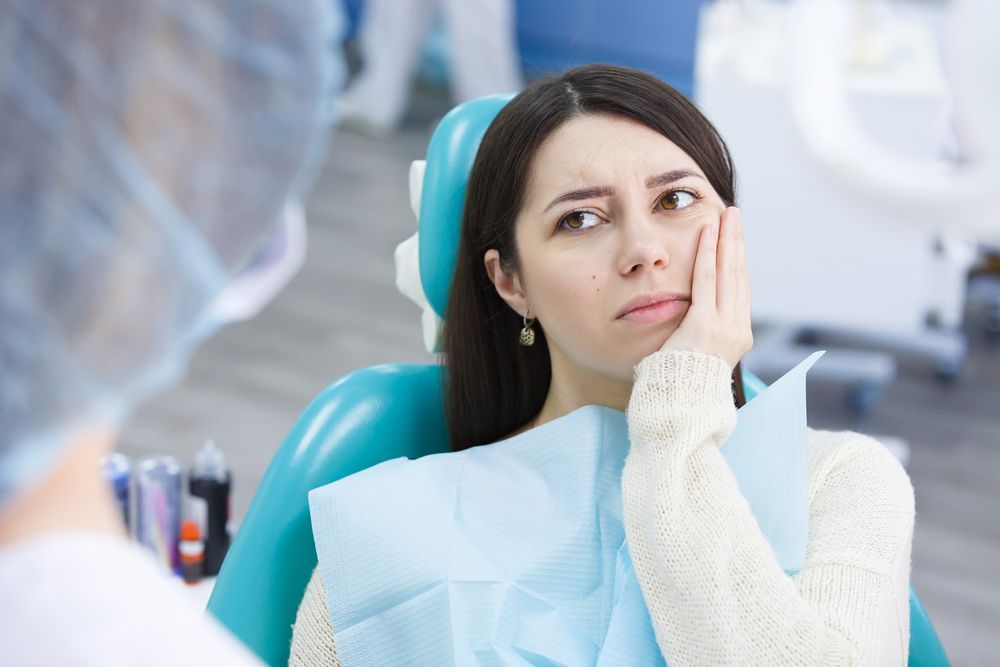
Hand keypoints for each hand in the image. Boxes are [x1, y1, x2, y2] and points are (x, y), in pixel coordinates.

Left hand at [658, 206, 752, 369]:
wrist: (678, 405)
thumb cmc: (678, 383)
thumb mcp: (696, 352)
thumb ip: (699, 329)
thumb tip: (691, 313)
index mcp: (737, 336)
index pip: (740, 290)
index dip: (737, 261)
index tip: (734, 239)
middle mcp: (737, 329)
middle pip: (739, 275)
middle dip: (737, 242)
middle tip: (735, 216)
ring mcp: (724, 327)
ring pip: (727, 273)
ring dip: (726, 240)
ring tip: (726, 216)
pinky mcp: (705, 325)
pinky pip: (706, 281)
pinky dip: (706, 254)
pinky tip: (707, 233)